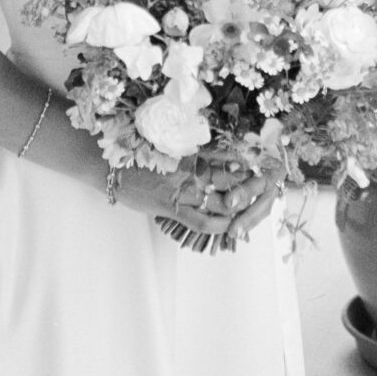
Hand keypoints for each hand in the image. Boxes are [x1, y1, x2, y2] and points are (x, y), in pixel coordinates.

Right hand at [113, 160, 283, 246]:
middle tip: (266, 188)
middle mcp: (191, 171)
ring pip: (222, 202)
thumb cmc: (137, 156)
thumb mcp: (168, 148)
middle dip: (251, 186)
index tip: (261, 166)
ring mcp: (183, 191)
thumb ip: (190, 153)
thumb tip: (211, 156)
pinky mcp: (172, 208)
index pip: (228, 159)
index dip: (247, 165)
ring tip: (253, 209)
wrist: (110, 167)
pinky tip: (229, 227)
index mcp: (192, 154)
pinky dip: (219, 226)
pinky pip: (201, 222)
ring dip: (240, 207)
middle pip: (231, 180)